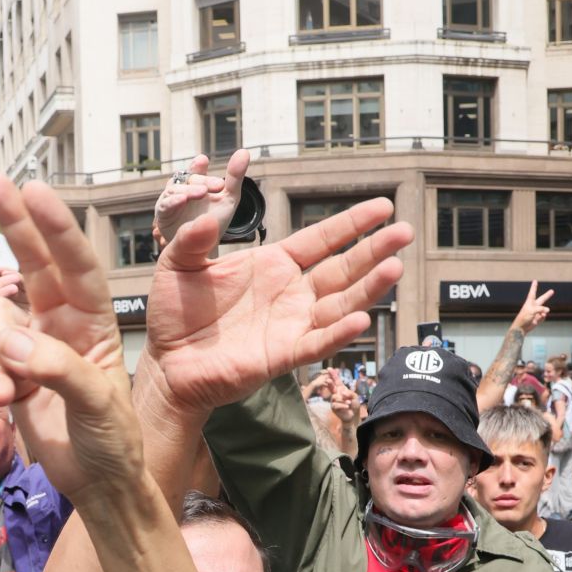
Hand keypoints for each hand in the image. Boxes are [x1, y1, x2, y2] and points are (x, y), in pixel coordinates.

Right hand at [0, 174, 131, 500]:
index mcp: (96, 322)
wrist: (99, 485)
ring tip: (9, 390)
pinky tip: (3, 404)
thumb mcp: (96, 403)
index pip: (76, 264)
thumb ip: (54, 366)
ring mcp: (35, 349)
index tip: (33, 190)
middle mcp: (64, 326)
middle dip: (15, 224)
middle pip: (34, 265)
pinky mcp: (13, 376)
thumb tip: (5, 338)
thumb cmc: (114, 440)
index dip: (56, 227)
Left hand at [145, 199, 411, 414]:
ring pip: (340, 304)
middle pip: (342, 268)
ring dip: (368, 288)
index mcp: (272, 265)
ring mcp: (290, 325)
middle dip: (374, 250)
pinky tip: (360, 319)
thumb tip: (209, 215)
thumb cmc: (174, 315)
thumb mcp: (177, 265)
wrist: (167, 364)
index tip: (383, 207)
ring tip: (395, 267)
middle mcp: (290, 293)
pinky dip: (338, 333)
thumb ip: (194, 238)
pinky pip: (316, 343)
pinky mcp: (282, 356)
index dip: (351, 223)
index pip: (321, 239)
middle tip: (405, 231)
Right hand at [153, 149, 251, 251]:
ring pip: (175, 189)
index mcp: (197, 183)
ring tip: (201, 192)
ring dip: (189, 190)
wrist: (204, 248)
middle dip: (202, 180)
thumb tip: (244, 151)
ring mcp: (172, 200)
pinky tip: (182, 200)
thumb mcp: (229, 198)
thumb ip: (235, 176)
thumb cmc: (214, 221)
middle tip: (218, 186)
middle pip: (188, 178)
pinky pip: (165, 205)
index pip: (196, 169)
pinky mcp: (163, 214)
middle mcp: (183, 188)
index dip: (199, 165)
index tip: (204, 161)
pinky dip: (173, 201)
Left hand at [512, 280, 554, 333]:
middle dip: (547, 295)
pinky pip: (544, 316)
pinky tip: (537, 320)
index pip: (532, 292)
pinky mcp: (538, 318)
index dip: (534, 286)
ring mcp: (537, 312)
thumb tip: (548, 310)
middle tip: (552, 291)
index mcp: (530, 302)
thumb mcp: (532, 310)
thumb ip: (541, 309)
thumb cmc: (524, 317)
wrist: (521, 328)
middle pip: (542, 299)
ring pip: (545, 309)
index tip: (535, 280)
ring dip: (544, 312)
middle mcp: (533, 306)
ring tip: (541, 315)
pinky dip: (542, 317)